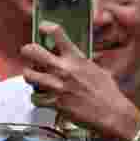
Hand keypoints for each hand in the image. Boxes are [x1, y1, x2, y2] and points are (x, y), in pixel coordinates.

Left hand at [21, 21, 139, 140]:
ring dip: (31, 76)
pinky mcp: (54, 103)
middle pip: (32, 51)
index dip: (46, 27)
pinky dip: (37, 99)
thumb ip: (82, 63)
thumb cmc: (107, 93)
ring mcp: (57, 86)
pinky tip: (43, 99)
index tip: (43, 29)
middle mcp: (64, 69)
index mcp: (76, 57)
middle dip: (27, 52)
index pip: (56, 33)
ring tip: (35, 78)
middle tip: (30, 55)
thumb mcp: (97, 70)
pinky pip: (35, 98)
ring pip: (28, 75)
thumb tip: (78, 60)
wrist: (111, 113)